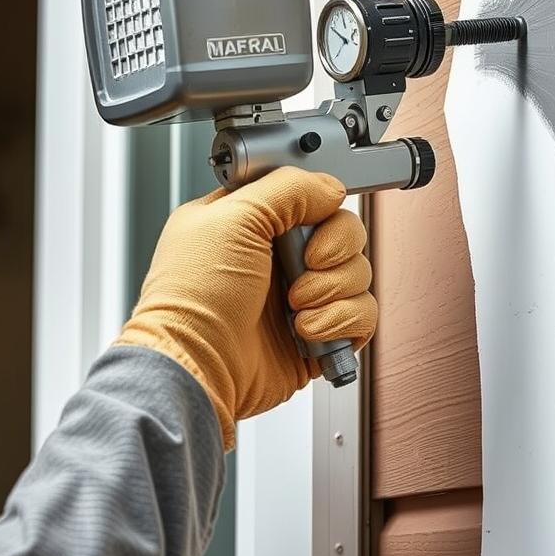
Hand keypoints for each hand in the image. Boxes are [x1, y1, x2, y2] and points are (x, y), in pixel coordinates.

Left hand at [116, 167, 376, 448]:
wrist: (197, 366)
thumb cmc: (192, 299)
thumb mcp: (232, 218)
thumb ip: (288, 188)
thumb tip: (330, 188)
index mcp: (252, 221)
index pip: (311, 196)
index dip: (321, 206)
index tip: (309, 222)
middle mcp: (278, 256)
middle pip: (343, 233)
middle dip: (332, 250)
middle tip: (305, 264)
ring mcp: (300, 296)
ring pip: (356, 273)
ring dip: (331, 290)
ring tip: (296, 306)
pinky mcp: (319, 333)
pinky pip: (362, 314)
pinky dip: (341, 321)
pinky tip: (307, 330)